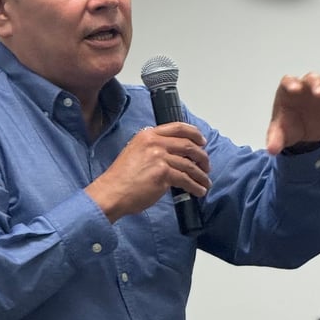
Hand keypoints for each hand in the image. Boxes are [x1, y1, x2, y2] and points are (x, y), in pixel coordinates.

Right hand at [86, 123, 210, 222]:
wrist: (112, 191)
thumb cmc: (121, 177)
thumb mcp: (135, 152)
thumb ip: (153, 148)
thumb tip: (176, 155)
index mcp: (148, 135)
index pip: (177, 127)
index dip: (194, 134)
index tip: (202, 142)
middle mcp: (154, 143)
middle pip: (188, 145)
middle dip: (202, 156)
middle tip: (206, 165)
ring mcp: (159, 157)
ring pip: (189, 164)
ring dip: (201, 175)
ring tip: (205, 182)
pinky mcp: (163, 174)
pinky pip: (186, 179)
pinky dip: (195, 186)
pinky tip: (198, 191)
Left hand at [266, 72, 319, 154]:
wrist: (303, 134)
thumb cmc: (288, 127)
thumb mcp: (279, 135)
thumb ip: (275, 140)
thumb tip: (271, 150)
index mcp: (289, 92)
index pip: (289, 82)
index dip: (292, 84)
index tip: (294, 89)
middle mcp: (306, 88)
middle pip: (312, 80)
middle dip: (316, 85)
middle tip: (319, 93)